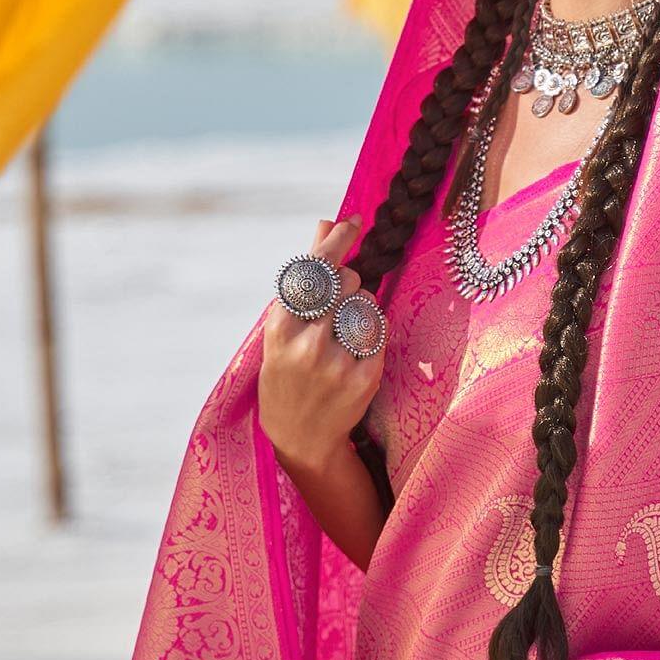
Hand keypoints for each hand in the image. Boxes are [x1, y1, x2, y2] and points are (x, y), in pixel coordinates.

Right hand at [260, 215, 380, 475]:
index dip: (337, 240)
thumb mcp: (283, 328)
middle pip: (346, 282)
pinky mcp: (363, 378)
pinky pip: (379, 334)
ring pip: (366, 305)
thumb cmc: (287, 375)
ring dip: (360, 309)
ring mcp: (336, 363)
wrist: (299, 439)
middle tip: (338, 303)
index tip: (355, 220)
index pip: (314, 269)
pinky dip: (370, 334)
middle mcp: (306, 343)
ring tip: (341, 335)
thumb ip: (307, 275)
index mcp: (280, 328)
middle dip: (349, 282)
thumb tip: (326, 221)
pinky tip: (353, 353)